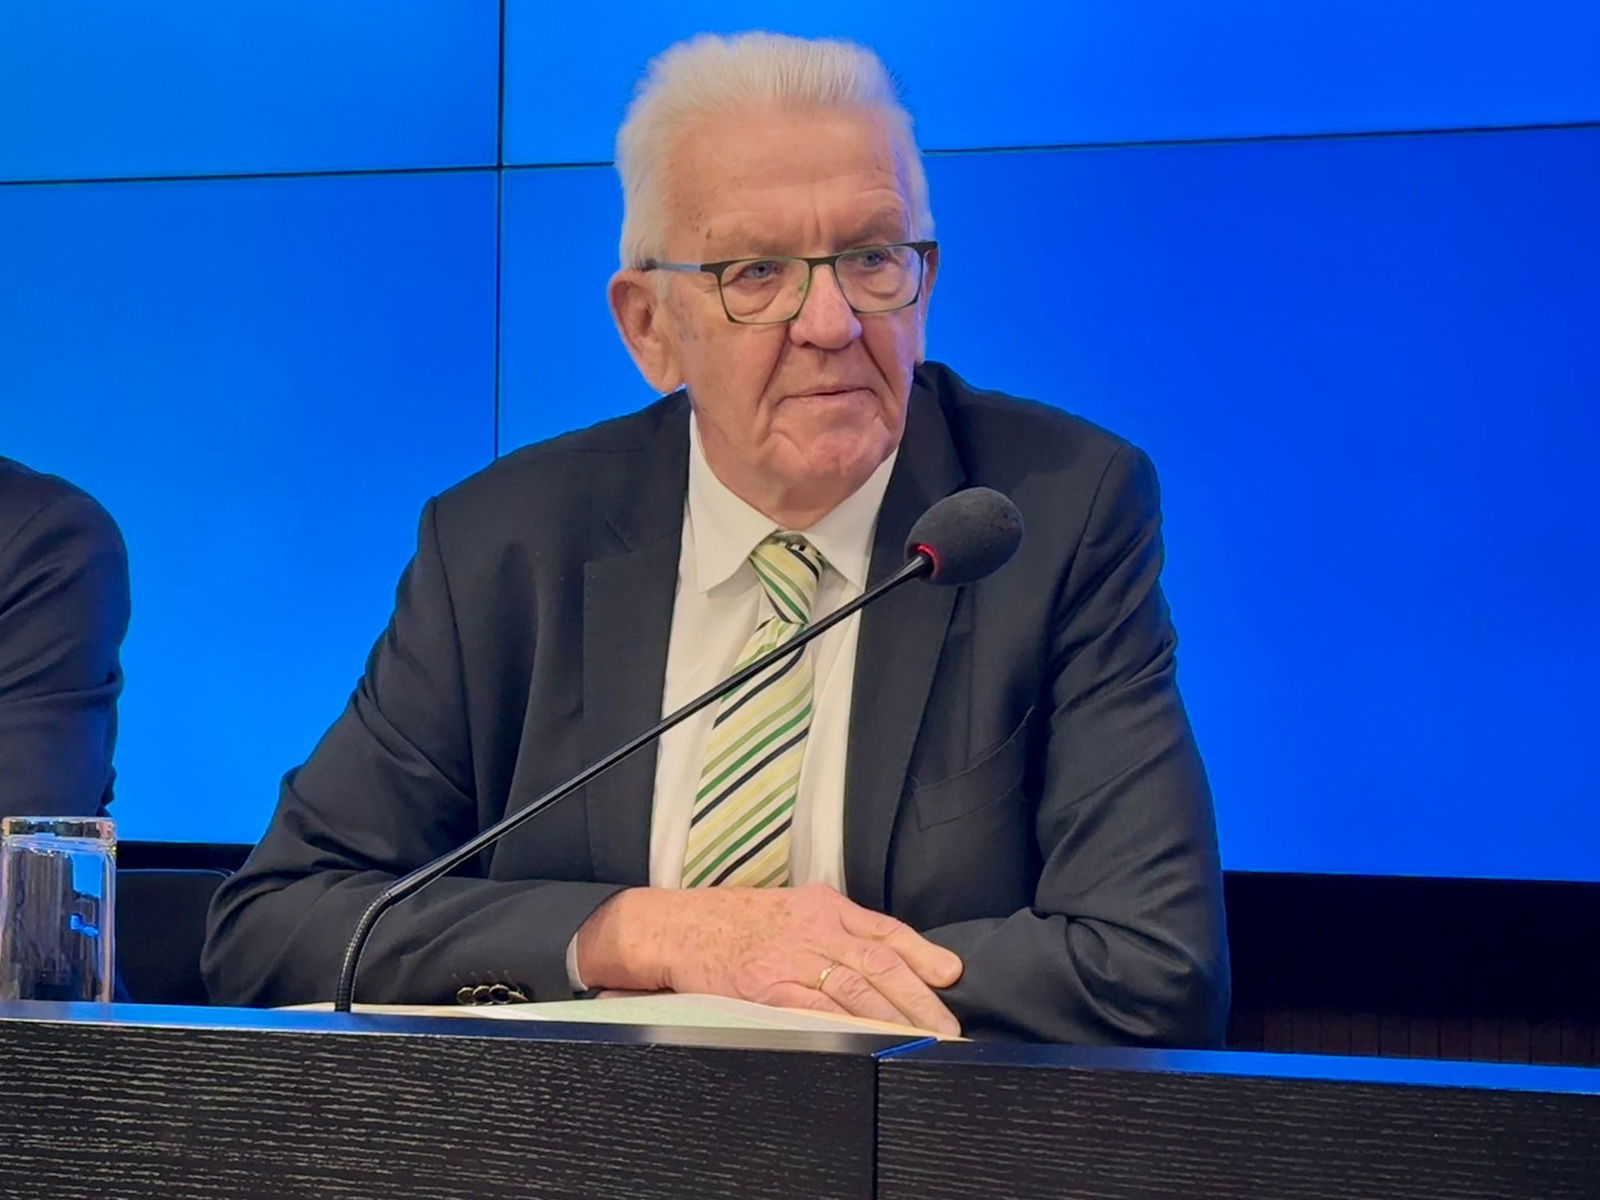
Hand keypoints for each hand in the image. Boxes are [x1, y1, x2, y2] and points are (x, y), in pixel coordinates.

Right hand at [576, 884, 962, 1034]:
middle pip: (880, 964)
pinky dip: (848, 1027)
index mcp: (825, 906)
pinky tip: (872, 1042)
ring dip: (895, 1019)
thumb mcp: (793, 907)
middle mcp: (814, 929)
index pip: (885, 931)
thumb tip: (883, 956)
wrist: (677, 926)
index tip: (951, 975)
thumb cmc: (736, 920)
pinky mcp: (767, 989)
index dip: (923, 954)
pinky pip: (816, 1011)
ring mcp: (791, 960)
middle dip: (920, 998)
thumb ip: (836, 927)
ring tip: (923, 1042)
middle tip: (949, 1027)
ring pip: (856, 989)